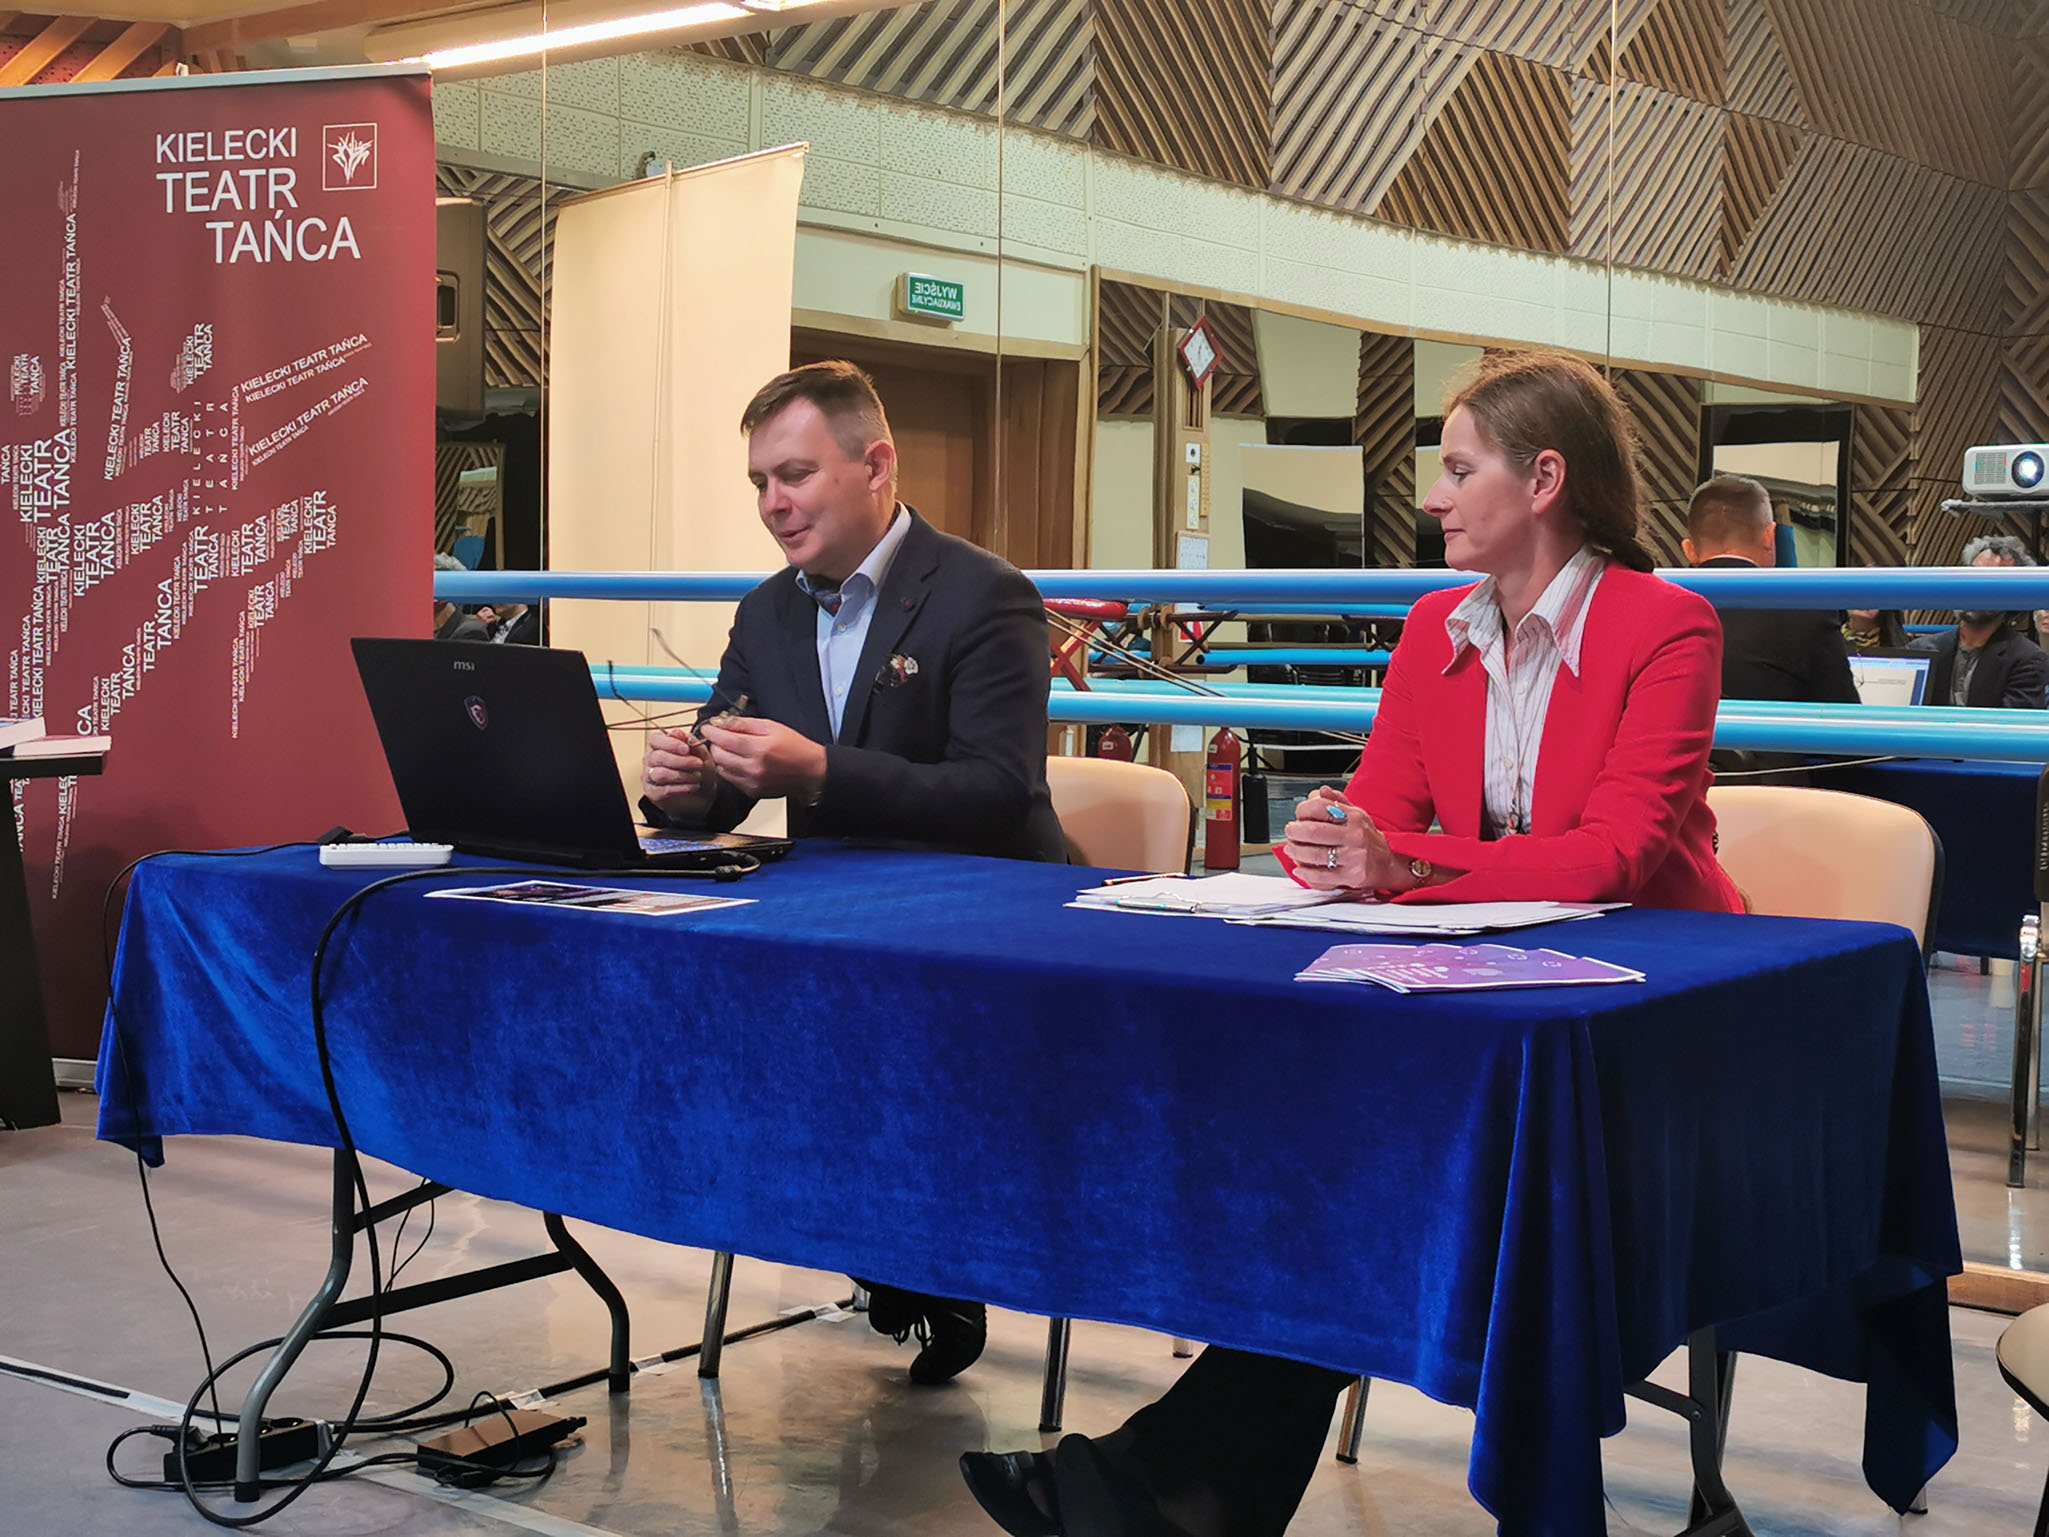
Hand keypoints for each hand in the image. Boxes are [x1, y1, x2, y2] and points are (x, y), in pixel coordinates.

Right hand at [642, 729, 717, 820]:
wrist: (703, 795)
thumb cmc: (699, 771)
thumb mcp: (701, 754)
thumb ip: (691, 743)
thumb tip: (678, 733)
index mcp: (660, 747)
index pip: (655, 740)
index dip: (670, 743)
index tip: (686, 748)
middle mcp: (651, 760)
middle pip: (658, 757)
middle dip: (681, 761)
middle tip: (698, 764)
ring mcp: (650, 777)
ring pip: (661, 774)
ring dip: (683, 775)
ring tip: (698, 777)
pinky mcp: (654, 793)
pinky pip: (665, 789)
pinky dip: (683, 787)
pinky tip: (694, 786)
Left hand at [700, 716, 827, 801]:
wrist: (811, 771)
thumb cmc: (795, 747)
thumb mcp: (771, 727)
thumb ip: (745, 724)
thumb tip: (723, 722)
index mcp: (760, 749)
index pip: (725, 740)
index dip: (712, 733)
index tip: (707, 728)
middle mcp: (754, 768)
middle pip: (720, 756)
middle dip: (715, 744)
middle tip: (720, 738)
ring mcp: (753, 782)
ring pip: (722, 769)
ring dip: (722, 758)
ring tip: (731, 750)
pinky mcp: (753, 791)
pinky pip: (732, 780)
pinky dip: (730, 769)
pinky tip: (740, 762)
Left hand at [1283, 787, 1405, 891]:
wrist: (1387, 864)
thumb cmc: (1366, 838)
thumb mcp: (1356, 814)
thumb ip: (1336, 801)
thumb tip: (1320, 791)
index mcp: (1354, 817)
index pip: (1321, 807)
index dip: (1303, 810)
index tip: (1298, 815)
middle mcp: (1355, 836)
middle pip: (1314, 831)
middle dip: (1295, 832)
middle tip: (1290, 832)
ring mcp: (1353, 857)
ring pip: (1315, 854)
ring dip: (1296, 852)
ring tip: (1291, 849)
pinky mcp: (1351, 876)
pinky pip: (1321, 876)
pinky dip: (1305, 872)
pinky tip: (1300, 868)